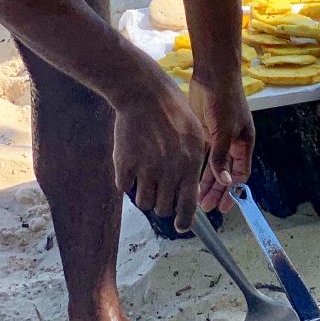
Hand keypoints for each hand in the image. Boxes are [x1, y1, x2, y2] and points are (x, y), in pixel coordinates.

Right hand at [113, 77, 207, 232]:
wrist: (144, 94)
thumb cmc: (174, 111)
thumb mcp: (196, 135)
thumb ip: (195, 164)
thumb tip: (191, 192)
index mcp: (190, 164)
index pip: (188, 205)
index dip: (183, 221)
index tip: (180, 227)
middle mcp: (169, 170)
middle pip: (163, 208)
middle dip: (163, 205)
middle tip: (160, 193)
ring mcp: (145, 168)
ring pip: (144, 202)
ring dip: (145, 196)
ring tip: (146, 180)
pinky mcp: (124, 164)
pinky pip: (124, 188)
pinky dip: (127, 183)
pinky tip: (131, 168)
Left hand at [188, 75, 255, 214]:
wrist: (213, 74)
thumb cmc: (225, 100)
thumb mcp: (224, 130)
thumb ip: (222, 156)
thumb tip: (225, 182)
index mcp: (244, 143)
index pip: (240, 174)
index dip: (233, 191)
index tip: (223, 208)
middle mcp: (232, 142)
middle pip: (226, 173)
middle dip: (217, 190)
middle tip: (205, 208)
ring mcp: (218, 137)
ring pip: (212, 165)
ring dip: (205, 181)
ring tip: (194, 198)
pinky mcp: (204, 130)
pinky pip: (202, 155)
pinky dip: (196, 167)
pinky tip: (186, 178)